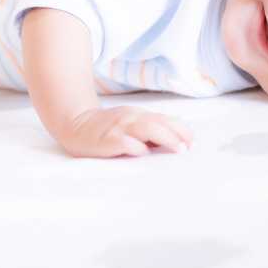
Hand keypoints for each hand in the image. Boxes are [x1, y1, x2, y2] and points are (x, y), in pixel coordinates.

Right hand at [59, 105, 193, 158]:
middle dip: (176, 135)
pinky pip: (124, 141)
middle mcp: (131, 119)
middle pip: (159, 123)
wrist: (75, 123)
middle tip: (187, 149)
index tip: (192, 142)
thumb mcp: (131, 124)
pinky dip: (135, 146)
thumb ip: (151, 130)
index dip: (181, 130)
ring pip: (146, 128)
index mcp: (139, 116)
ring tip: (177, 149)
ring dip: (165, 138)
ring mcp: (119, 128)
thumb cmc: (108, 127)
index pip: (166, 120)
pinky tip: (142, 152)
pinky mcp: (106, 140)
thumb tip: (177, 142)